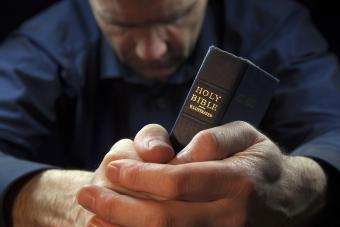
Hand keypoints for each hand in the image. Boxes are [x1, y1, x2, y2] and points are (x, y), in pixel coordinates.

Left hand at [78, 121, 326, 226]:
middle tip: (87, 191)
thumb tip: (179, 155)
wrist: (287, 199)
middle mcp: (231, 216)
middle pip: (163, 219)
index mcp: (238, 181)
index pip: (178, 182)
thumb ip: (214, 138)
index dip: (139, 178)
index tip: (113, 168)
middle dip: (118, 207)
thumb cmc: (260, 161)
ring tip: (92, 215)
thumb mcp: (246, 135)